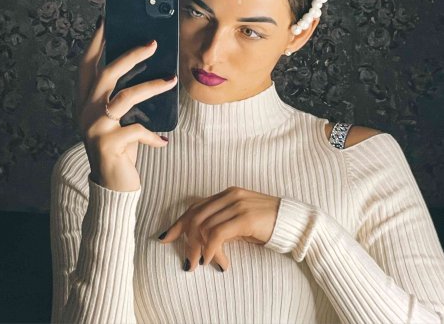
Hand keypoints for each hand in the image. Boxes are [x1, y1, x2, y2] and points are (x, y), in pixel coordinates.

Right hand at [75, 16, 176, 191]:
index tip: (106, 20)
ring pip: (125, 97)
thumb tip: (149, 64)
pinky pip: (136, 130)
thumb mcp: (118, 118)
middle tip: (153, 43)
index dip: (95, 42)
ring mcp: (94, 128)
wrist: (111, 187)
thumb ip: (123, 96)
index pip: (87, 65)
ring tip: (172, 80)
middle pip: (107, 74)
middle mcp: (85, 111)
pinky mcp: (107, 145)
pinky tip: (162, 141)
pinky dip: (151, 135)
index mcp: (86, 101)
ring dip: (151, 87)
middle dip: (130, 55)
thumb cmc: (121, 146)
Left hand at [158, 186, 281, 271]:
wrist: (294, 221)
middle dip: (186, 240)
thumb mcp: (241, 219)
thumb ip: (224, 221)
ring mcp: (237, 204)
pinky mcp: (245, 217)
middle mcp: (229, 195)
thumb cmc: (268, 223)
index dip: (178, 223)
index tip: (165, 238)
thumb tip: (203, 238)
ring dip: (199, 248)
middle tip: (187, 262)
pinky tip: (211, 260)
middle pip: (196, 216)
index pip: (195, 206)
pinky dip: (211, 248)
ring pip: (204, 226)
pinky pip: (218, 233)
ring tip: (201, 263)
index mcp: (227, 193)